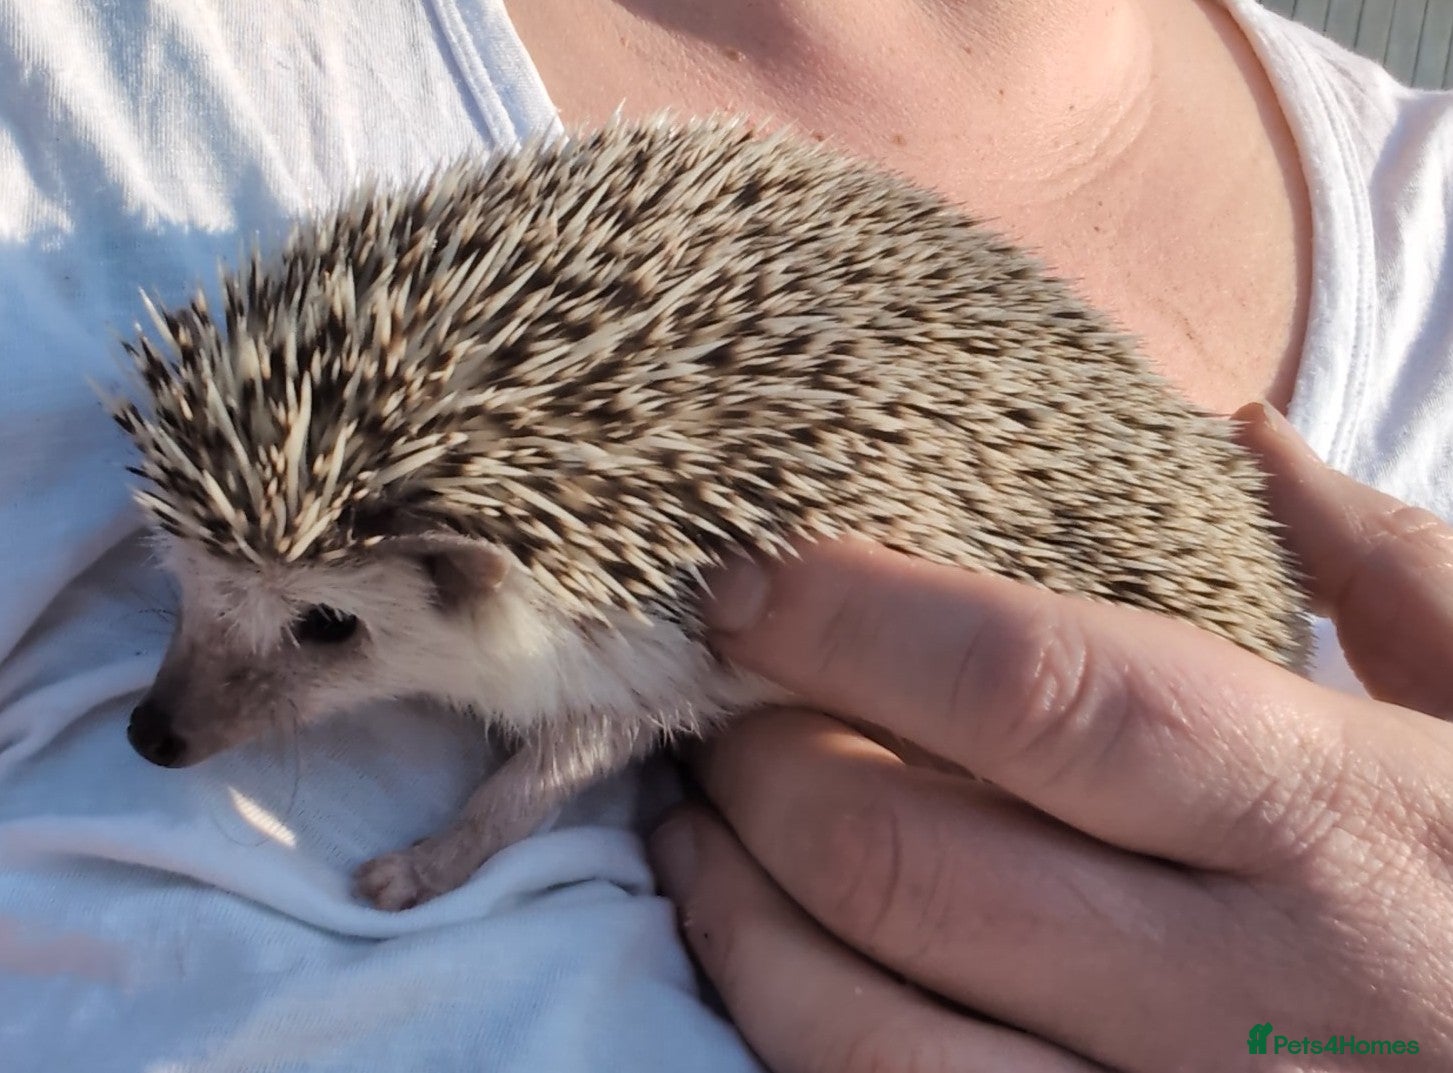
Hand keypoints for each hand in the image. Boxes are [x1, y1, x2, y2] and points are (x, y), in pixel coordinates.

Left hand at [649, 402, 1452, 1071]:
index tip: (746, 585)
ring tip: (698, 836)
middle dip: (762, 769)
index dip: (855, 625)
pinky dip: (798, 1043)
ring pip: (863, 1040)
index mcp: (1332, 821)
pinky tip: (771, 970)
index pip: (1037, 692)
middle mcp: (1242, 995)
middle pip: (908, 863)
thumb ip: (1393, 573)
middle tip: (715, 706)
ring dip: (738, 922)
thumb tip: (1250, 434)